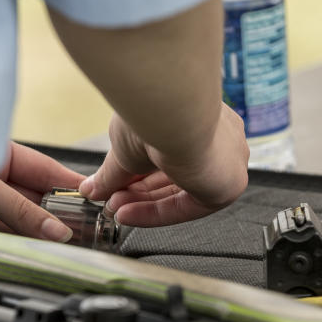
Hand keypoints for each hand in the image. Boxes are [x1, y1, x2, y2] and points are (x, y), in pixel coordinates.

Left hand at [0, 142, 84, 241]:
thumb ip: (20, 210)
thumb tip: (56, 229)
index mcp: (0, 153)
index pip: (46, 170)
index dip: (70, 186)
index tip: (96, 198)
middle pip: (37, 199)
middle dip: (59, 214)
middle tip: (85, 230)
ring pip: (22, 220)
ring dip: (40, 232)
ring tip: (66, 243)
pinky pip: (2, 235)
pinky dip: (20, 243)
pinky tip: (37, 248)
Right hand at [78, 104, 248, 226]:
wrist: (171, 108)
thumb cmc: (152, 110)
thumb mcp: (125, 144)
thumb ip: (113, 171)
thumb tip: (92, 189)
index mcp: (198, 117)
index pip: (170, 154)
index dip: (138, 174)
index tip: (113, 185)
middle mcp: (220, 138)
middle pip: (175, 176)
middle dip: (138, 191)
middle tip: (109, 199)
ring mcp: (228, 161)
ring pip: (181, 191)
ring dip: (144, 203)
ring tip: (113, 208)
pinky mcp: (228, 185)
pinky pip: (190, 206)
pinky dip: (158, 212)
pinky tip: (128, 213)